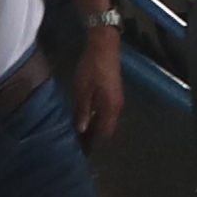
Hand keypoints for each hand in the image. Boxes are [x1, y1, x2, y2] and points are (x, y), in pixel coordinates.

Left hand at [64, 19, 125, 142]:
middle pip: (108, 129)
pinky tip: (87, 118)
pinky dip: (98, 119)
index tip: (80, 150)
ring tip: (81, 134)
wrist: (105, 46)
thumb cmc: (92, 67)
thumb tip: (82, 130)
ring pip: (108, 121)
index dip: (93, 143)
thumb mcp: (83, 89)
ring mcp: (117, 100)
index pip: (103, 133)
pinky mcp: (115, 94)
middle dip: (95, 138)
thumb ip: (83, 110)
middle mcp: (117, 107)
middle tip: (79, 144)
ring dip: (97, 129)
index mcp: (110, 108)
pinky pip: (107, 113)